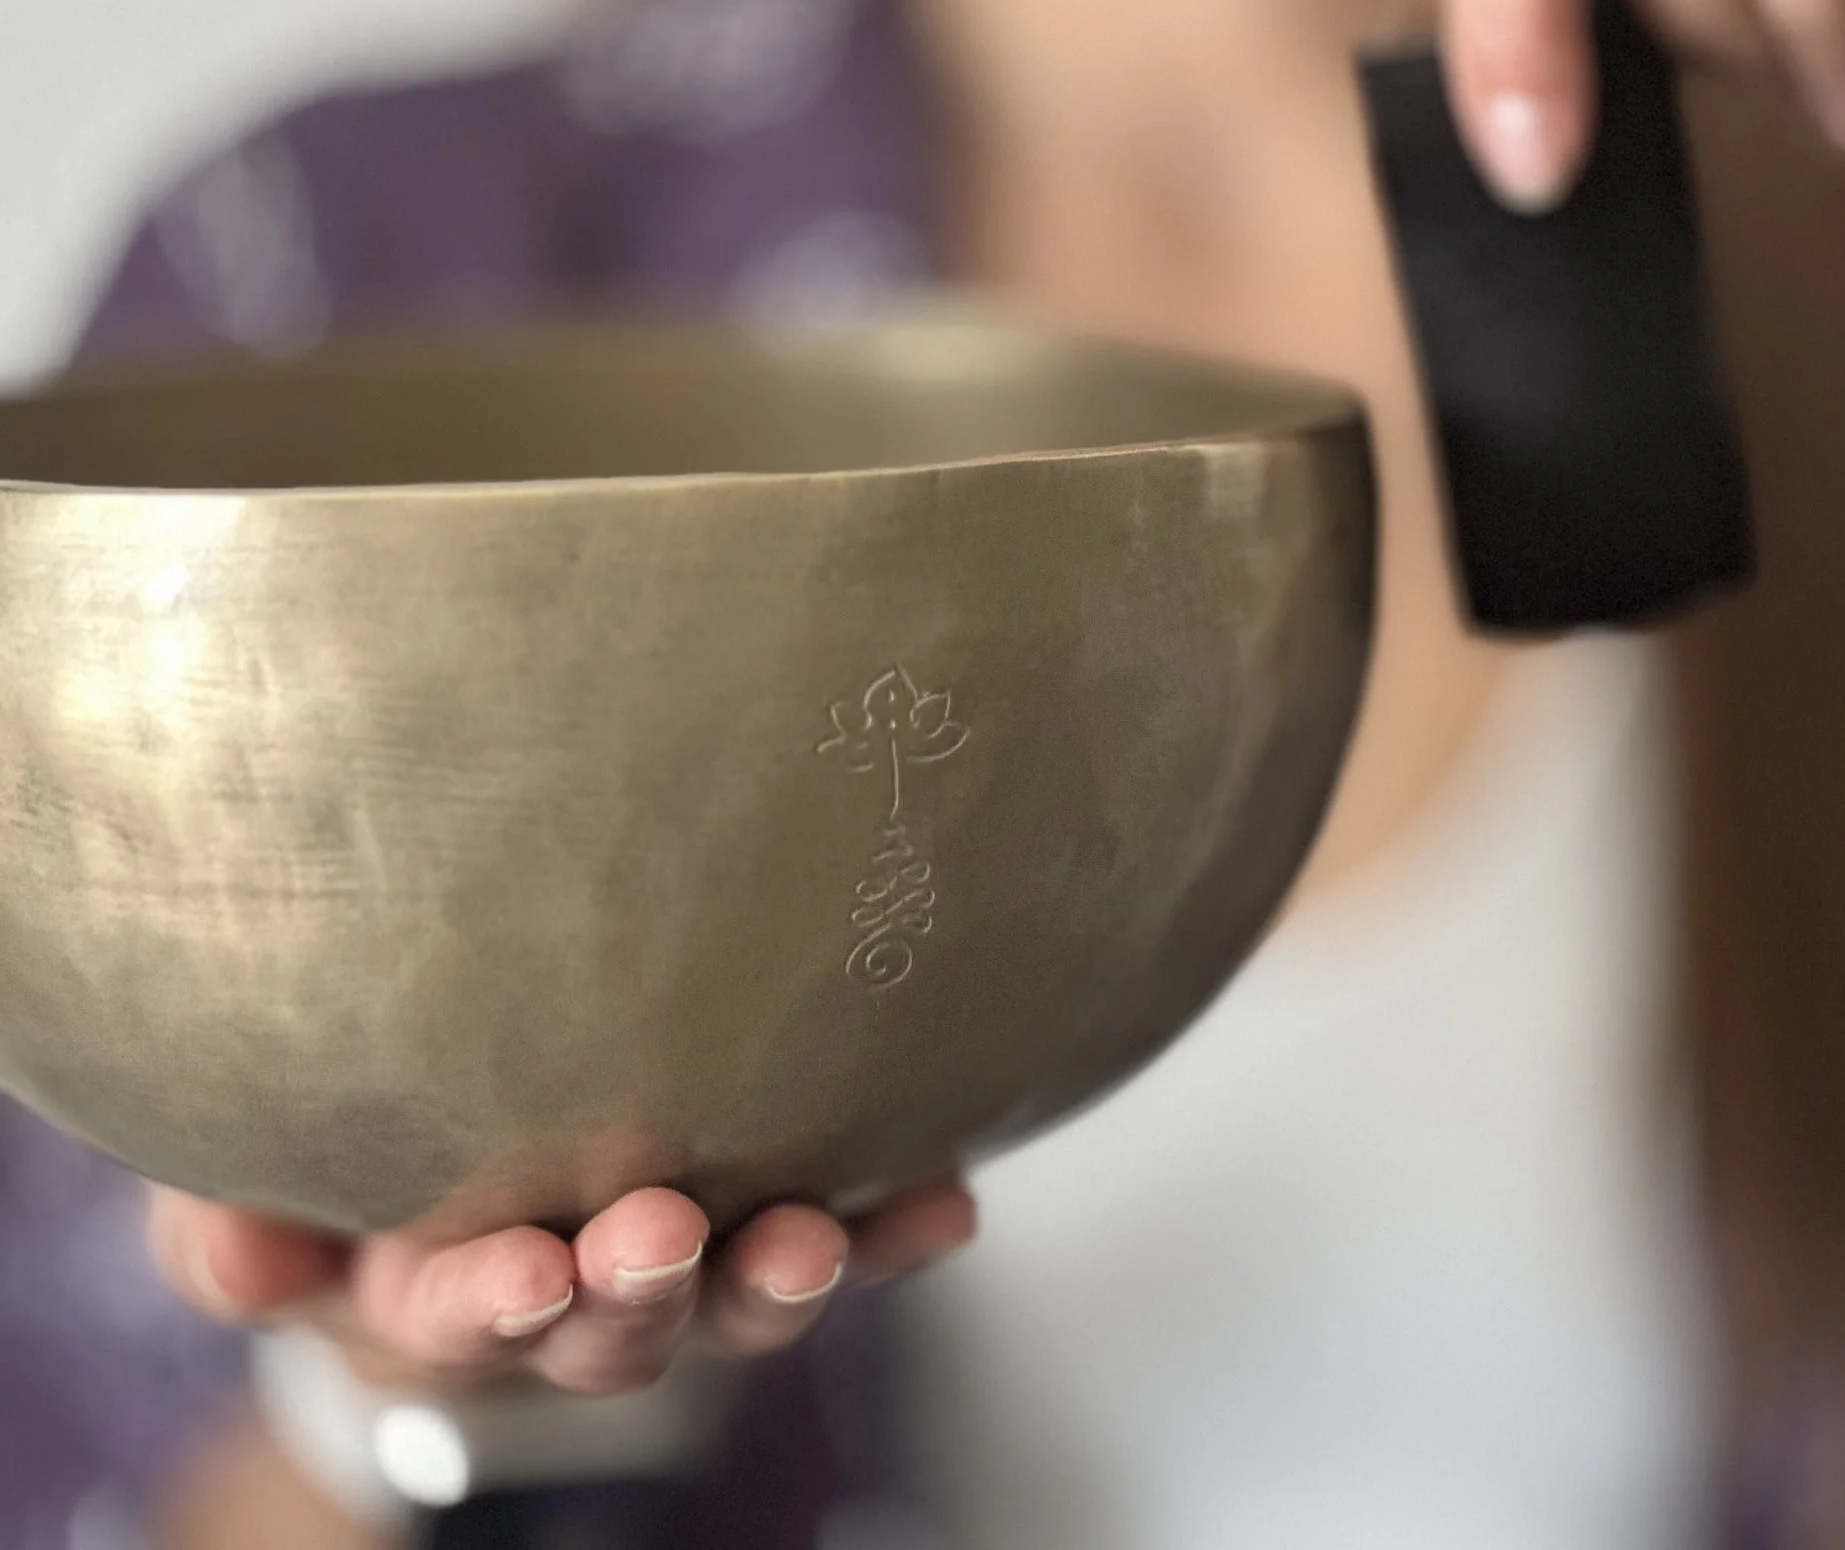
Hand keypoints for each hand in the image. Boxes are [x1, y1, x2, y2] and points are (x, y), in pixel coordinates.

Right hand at [147, 1178, 976, 1395]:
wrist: (462, 1185)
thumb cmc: (351, 1181)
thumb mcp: (259, 1211)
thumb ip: (237, 1236)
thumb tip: (243, 1249)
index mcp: (442, 1298)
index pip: (457, 1316)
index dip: (487, 1302)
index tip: (518, 1270)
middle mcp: (573, 1306)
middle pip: (613, 1327)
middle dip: (639, 1289)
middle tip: (658, 1236)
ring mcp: (681, 1276)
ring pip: (734, 1302)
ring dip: (777, 1276)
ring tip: (814, 1241)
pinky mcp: (766, 1228)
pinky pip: (843, 1241)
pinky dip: (891, 1232)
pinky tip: (943, 1200)